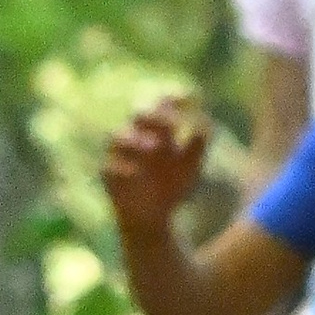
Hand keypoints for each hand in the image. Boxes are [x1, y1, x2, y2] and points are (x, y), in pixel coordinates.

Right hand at [102, 96, 210, 237]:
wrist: (153, 218)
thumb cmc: (171, 186)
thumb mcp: (190, 166)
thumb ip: (198, 145)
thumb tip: (207, 124)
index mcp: (158, 132)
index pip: (161, 106)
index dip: (172, 98)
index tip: (189, 97)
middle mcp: (138, 137)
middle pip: (138, 114)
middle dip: (153, 114)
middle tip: (172, 123)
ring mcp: (120, 156)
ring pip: (117, 136)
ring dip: (135, 138)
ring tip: (154, 147)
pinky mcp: (109, 177)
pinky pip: (107, 167)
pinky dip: (120, 167)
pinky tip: (135, 172)